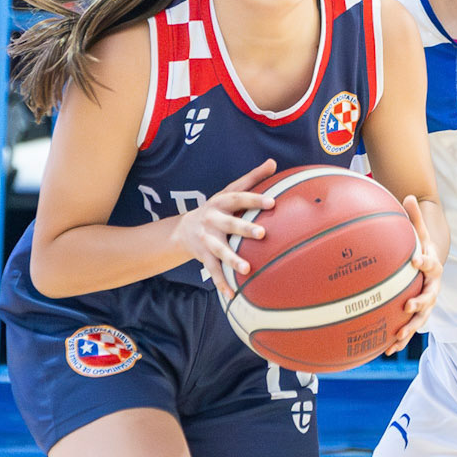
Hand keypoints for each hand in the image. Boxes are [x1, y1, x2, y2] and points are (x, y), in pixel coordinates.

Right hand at [173, 160, 277, 300]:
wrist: (184, 229)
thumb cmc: (217, 208)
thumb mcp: (230, 191)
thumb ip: (252, 178)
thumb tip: (273, 162)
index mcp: (221, 203)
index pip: (239, 198)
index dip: (255, 199)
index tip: (272, 202)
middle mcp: (212, 220)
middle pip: (229, 224)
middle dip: (244, 229)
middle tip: (262, 234)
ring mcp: (207, 240)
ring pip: (220, 251)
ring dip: (232, 260)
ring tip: (246, 269)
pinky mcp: (204, 257)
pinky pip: (213, 272)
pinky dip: (222, 283)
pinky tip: (232, 294)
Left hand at [384, 194, 441, 352]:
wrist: (429, 267)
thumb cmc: (421, 247)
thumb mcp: (419, 232)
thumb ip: (414, 218)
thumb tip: (408, 195)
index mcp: (432, 266)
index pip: (431, 264)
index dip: (425, 262)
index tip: (415, 260)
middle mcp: (433, 287)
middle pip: (430, 297)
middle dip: (420, 303)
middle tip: (407, 306)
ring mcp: (426, 304)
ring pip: (421, 319)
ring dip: (410, 329)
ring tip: (398, 338)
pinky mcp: (417, 315)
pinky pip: (409, 329)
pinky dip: (399, 340)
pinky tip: (385, 351)